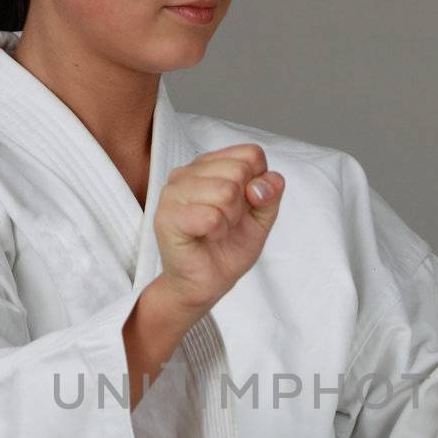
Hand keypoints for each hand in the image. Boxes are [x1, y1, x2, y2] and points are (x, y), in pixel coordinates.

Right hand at [152, 143, 285, 315]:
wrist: (206, 283)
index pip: (251, 154)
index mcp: (210, 165)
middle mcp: (188, 172)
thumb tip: (262, 184)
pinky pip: (211, 216)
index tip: (244, 206)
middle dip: (243, 205)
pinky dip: (218, 232)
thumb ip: (271, 194)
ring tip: (216, 230)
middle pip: (239, 170)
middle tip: (227, 222)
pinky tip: (207, 237)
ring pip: (226, 191)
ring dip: (230, 220)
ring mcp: (173, 192)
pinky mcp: (167, 216)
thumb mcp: (262, 218)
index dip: (258, 184)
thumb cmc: (228, 247)